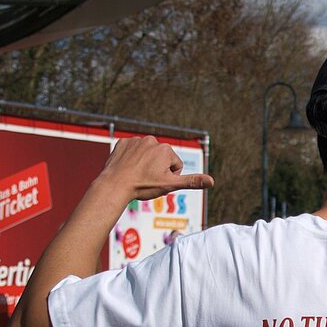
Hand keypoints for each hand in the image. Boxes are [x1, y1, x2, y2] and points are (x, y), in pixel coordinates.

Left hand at [98, 136, 214, 201]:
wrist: (115, 184)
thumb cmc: (143, 186)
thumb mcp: (170, 185)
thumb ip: (192, 181)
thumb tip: (212, 181)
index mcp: (166, 150)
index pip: (175, 165)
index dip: (168, 177)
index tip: (157, 181)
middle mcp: (152, 140)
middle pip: (161, 158)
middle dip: (157, 168)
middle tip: (146, 179)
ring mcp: (136, 140)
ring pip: (146, 155)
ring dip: (144, 163)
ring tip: (136, 174)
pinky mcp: (122, 143)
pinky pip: (132, 151)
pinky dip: (131, 159)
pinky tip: (127, 167)